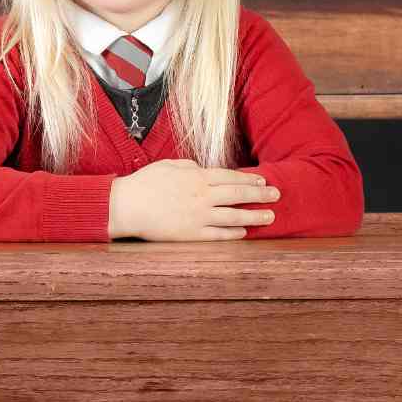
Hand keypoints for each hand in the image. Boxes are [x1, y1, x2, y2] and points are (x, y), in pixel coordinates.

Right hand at [107, 160, 280, 240]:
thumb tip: (202, 169)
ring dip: (254, 216)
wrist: (125, 206)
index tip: (263, 180)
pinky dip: (233, 234)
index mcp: (196, 177)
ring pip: (233, 216)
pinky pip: (217, 235)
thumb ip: (188, 167)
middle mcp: (201, 196)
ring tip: (270, 216)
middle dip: (260, 194)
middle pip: (238, 195)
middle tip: (277, 195)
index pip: (230, 177)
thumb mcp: (167, 166)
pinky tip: (244, 232)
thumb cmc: (143, 184)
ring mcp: (198, 216)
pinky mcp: (191, 234)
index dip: (249, 179)